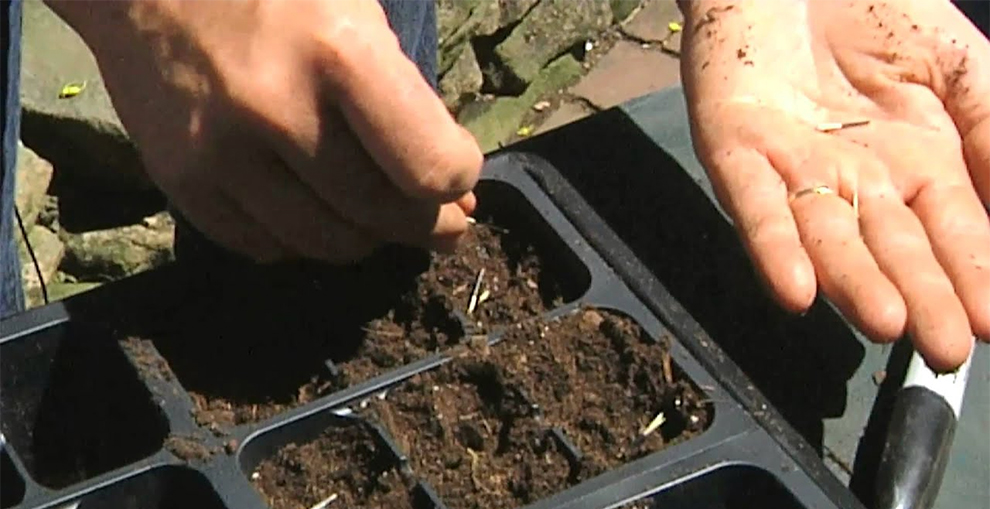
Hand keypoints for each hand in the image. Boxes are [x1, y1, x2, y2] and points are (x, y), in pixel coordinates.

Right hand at [47, 0, 480, 262]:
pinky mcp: (180, 182)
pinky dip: (301, 239)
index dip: (456, 177)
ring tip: (374, 210)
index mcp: (339, 52)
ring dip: (365, 236)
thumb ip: (407, 97)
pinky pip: (263, 247)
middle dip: (422, 223)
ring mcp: (221, 153)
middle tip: (438, 219)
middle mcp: (277, 111)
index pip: (428, 167)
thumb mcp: (358, 10)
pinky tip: (314, 209)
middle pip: (380, 214)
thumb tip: (454, 193)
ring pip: (325, 243)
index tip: (457, 171)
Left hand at [679, 0, 988, 370]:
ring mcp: (794, 168)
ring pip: (827, 236)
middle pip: (891, 246)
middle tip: (946, 348)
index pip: (951, 229)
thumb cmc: (876, 10)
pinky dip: (775, 246)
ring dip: (854, 281)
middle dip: (921, 294)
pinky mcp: (736, 149)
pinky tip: (796, 291)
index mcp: (916, 163)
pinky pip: (755, 205)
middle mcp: (855, 179)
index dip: (974, 273)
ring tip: (886, 323)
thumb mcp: (957, 67)